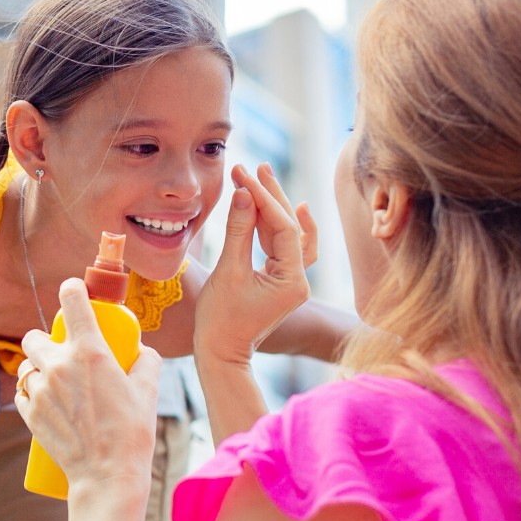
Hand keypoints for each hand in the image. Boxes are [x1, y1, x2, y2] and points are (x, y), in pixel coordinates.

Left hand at [15, 279, 160, 499]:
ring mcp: (40, 390)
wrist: (107, 476)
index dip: (72, 290)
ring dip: (38, 370)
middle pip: (35, 336)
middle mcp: (59, 365)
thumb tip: (140, 349)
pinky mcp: (29, 413)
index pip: (71, 300)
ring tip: (56, 385)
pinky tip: (48, 404)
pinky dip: (32, 394)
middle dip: (45, 341)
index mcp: (90, 351)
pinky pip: (22, 393)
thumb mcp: (148, 390)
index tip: (74, 292)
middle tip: (61, 354)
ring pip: (26, 366)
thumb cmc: (132, 433)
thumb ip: (145, 361)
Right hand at [196, 163, 314, 368]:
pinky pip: (284, 247)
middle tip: (256, 166)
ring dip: (273, 207)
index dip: (264, 199)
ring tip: (259, 177)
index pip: (284, 227)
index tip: (244, 176)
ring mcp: (292, 281)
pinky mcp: (281, 281)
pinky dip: (277, 226)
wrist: (221, 354)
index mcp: (292, 281)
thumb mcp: (228, 271)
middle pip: (291, 227)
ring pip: (288, 234)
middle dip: (271, 196)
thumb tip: (243, 193)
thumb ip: (238, 230)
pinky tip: (284, 207)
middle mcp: (299, 280)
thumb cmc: (220, 319)